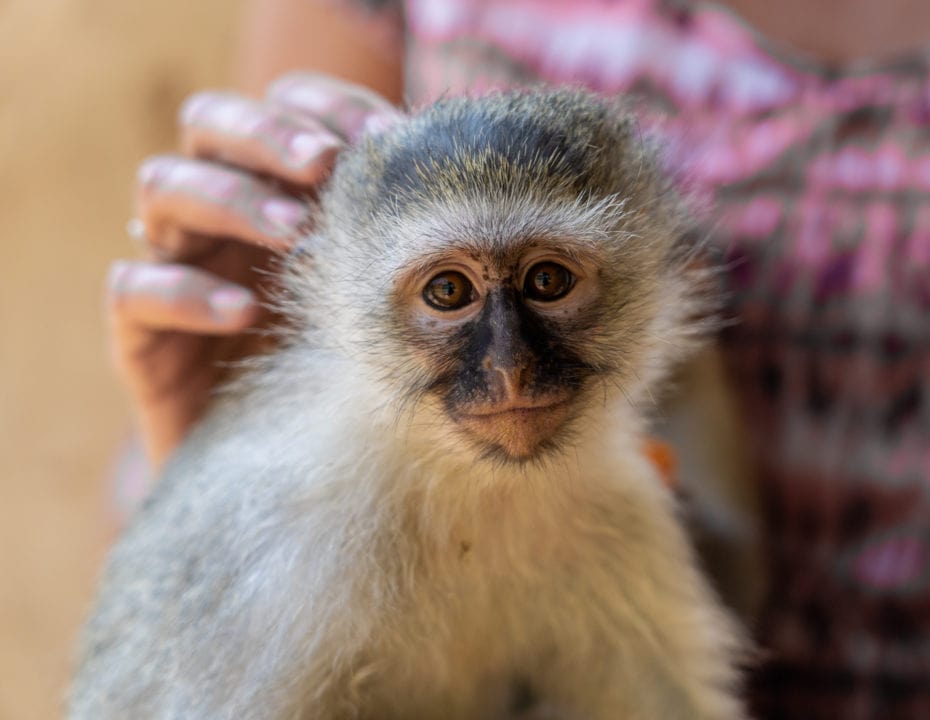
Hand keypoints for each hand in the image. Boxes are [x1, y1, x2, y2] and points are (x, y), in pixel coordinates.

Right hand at [108, 72, 401, 473]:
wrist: (281, 474)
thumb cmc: (341, 368)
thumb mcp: (375, 298)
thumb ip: (394, 239)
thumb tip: (452, 182)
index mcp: (275, 186)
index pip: (281, 107)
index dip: (325, 106)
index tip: (386, 137)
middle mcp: (216, 214)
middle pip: (208, 123)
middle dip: (267, 134)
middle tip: (324, 164)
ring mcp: (173, 265)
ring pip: (163, 187)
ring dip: (232, 200)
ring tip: (296, 235)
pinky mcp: (140, 334)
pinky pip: (132, 289)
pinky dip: (185, 291)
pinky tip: (243, 311)